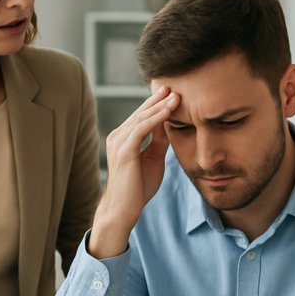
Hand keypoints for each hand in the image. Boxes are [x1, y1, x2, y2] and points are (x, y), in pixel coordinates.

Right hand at [89, 86, 178, 258]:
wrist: (123, 210)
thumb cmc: (137, 188)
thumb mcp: (153, 159)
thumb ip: (159, 141)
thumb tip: (169, 124)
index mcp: (124, 138)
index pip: (142, 116)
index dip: (156, 104)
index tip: (172, 93)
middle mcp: (118, 136)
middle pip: (141, 112)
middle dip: (158, 99)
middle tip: (174, 85)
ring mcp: (119, 142)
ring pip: (141, 117)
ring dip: (160, 105)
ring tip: (176, 95)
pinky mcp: (124, 150)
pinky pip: (141, 128)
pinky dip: (155, 118)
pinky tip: (168, 111)